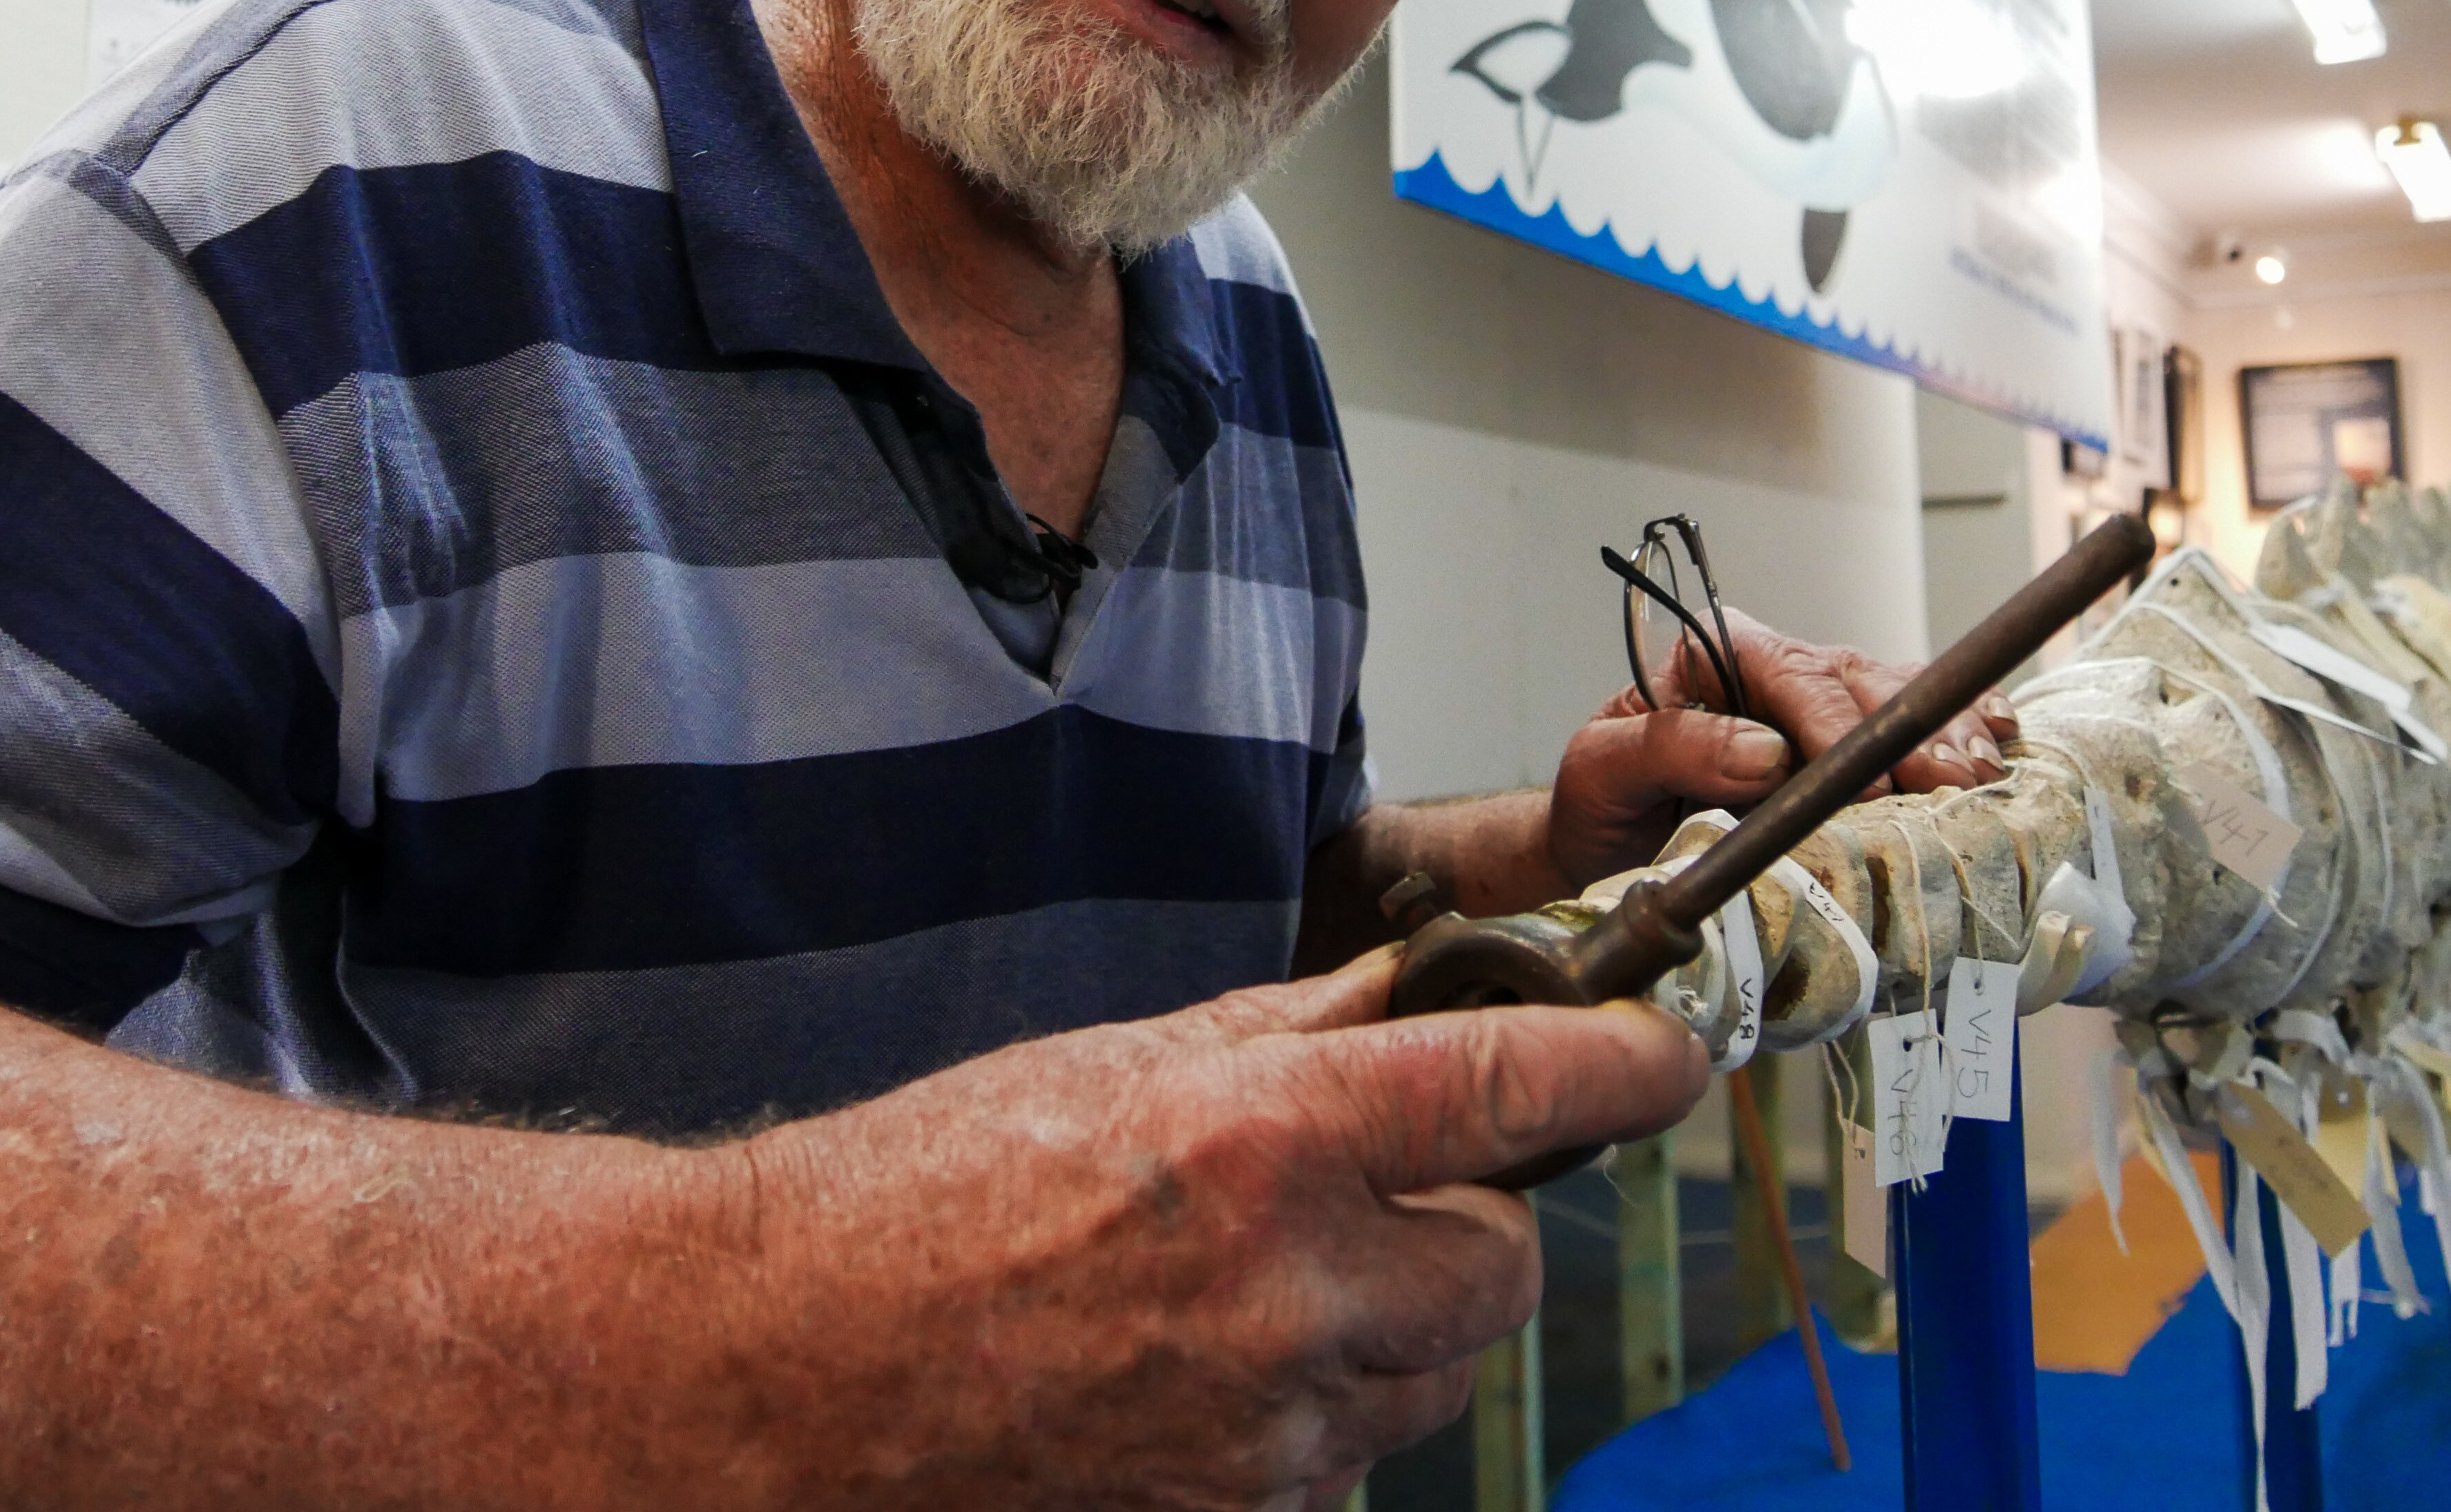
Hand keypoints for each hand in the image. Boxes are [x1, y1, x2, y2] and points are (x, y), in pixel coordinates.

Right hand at [737, 952, 1707, 1509]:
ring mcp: (1268, 1428)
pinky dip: (1321, 1399)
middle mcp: (1287, 1292)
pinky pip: (1348, 1450)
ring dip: (1400, 1312)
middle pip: (1506, 1260)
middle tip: (1394, 1178)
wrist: (787, 1371)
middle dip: (1479, 1213)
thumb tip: (1411, 1000)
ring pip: (1438, 1366)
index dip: (1619, 1062)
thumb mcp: (1113, 1065)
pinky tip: (1211, 1355)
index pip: (1512, 1091)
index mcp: (1258, 1142)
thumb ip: (1285, 1037)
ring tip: (1269, 1269)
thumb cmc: (919, 1197)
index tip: (1663, 1048)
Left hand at [1544, 606, 2016, 887]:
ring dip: (1945, 734)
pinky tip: (1998, 742)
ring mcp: (1824, 704)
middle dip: (1906, 732)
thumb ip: (1668, 747)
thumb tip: (1761, 751)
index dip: (1829, 720)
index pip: (1783, 669)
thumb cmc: (1603, 804)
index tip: (1861, 777)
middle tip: (1945, 782)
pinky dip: (1965, 724)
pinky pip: (1920, 715)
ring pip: (1899, 696)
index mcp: (1711, 659)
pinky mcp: (1857, 742)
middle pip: (1855, 682)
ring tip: (1976, 775)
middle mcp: (1777, 672)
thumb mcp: (1600, 770)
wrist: (1614, 849)